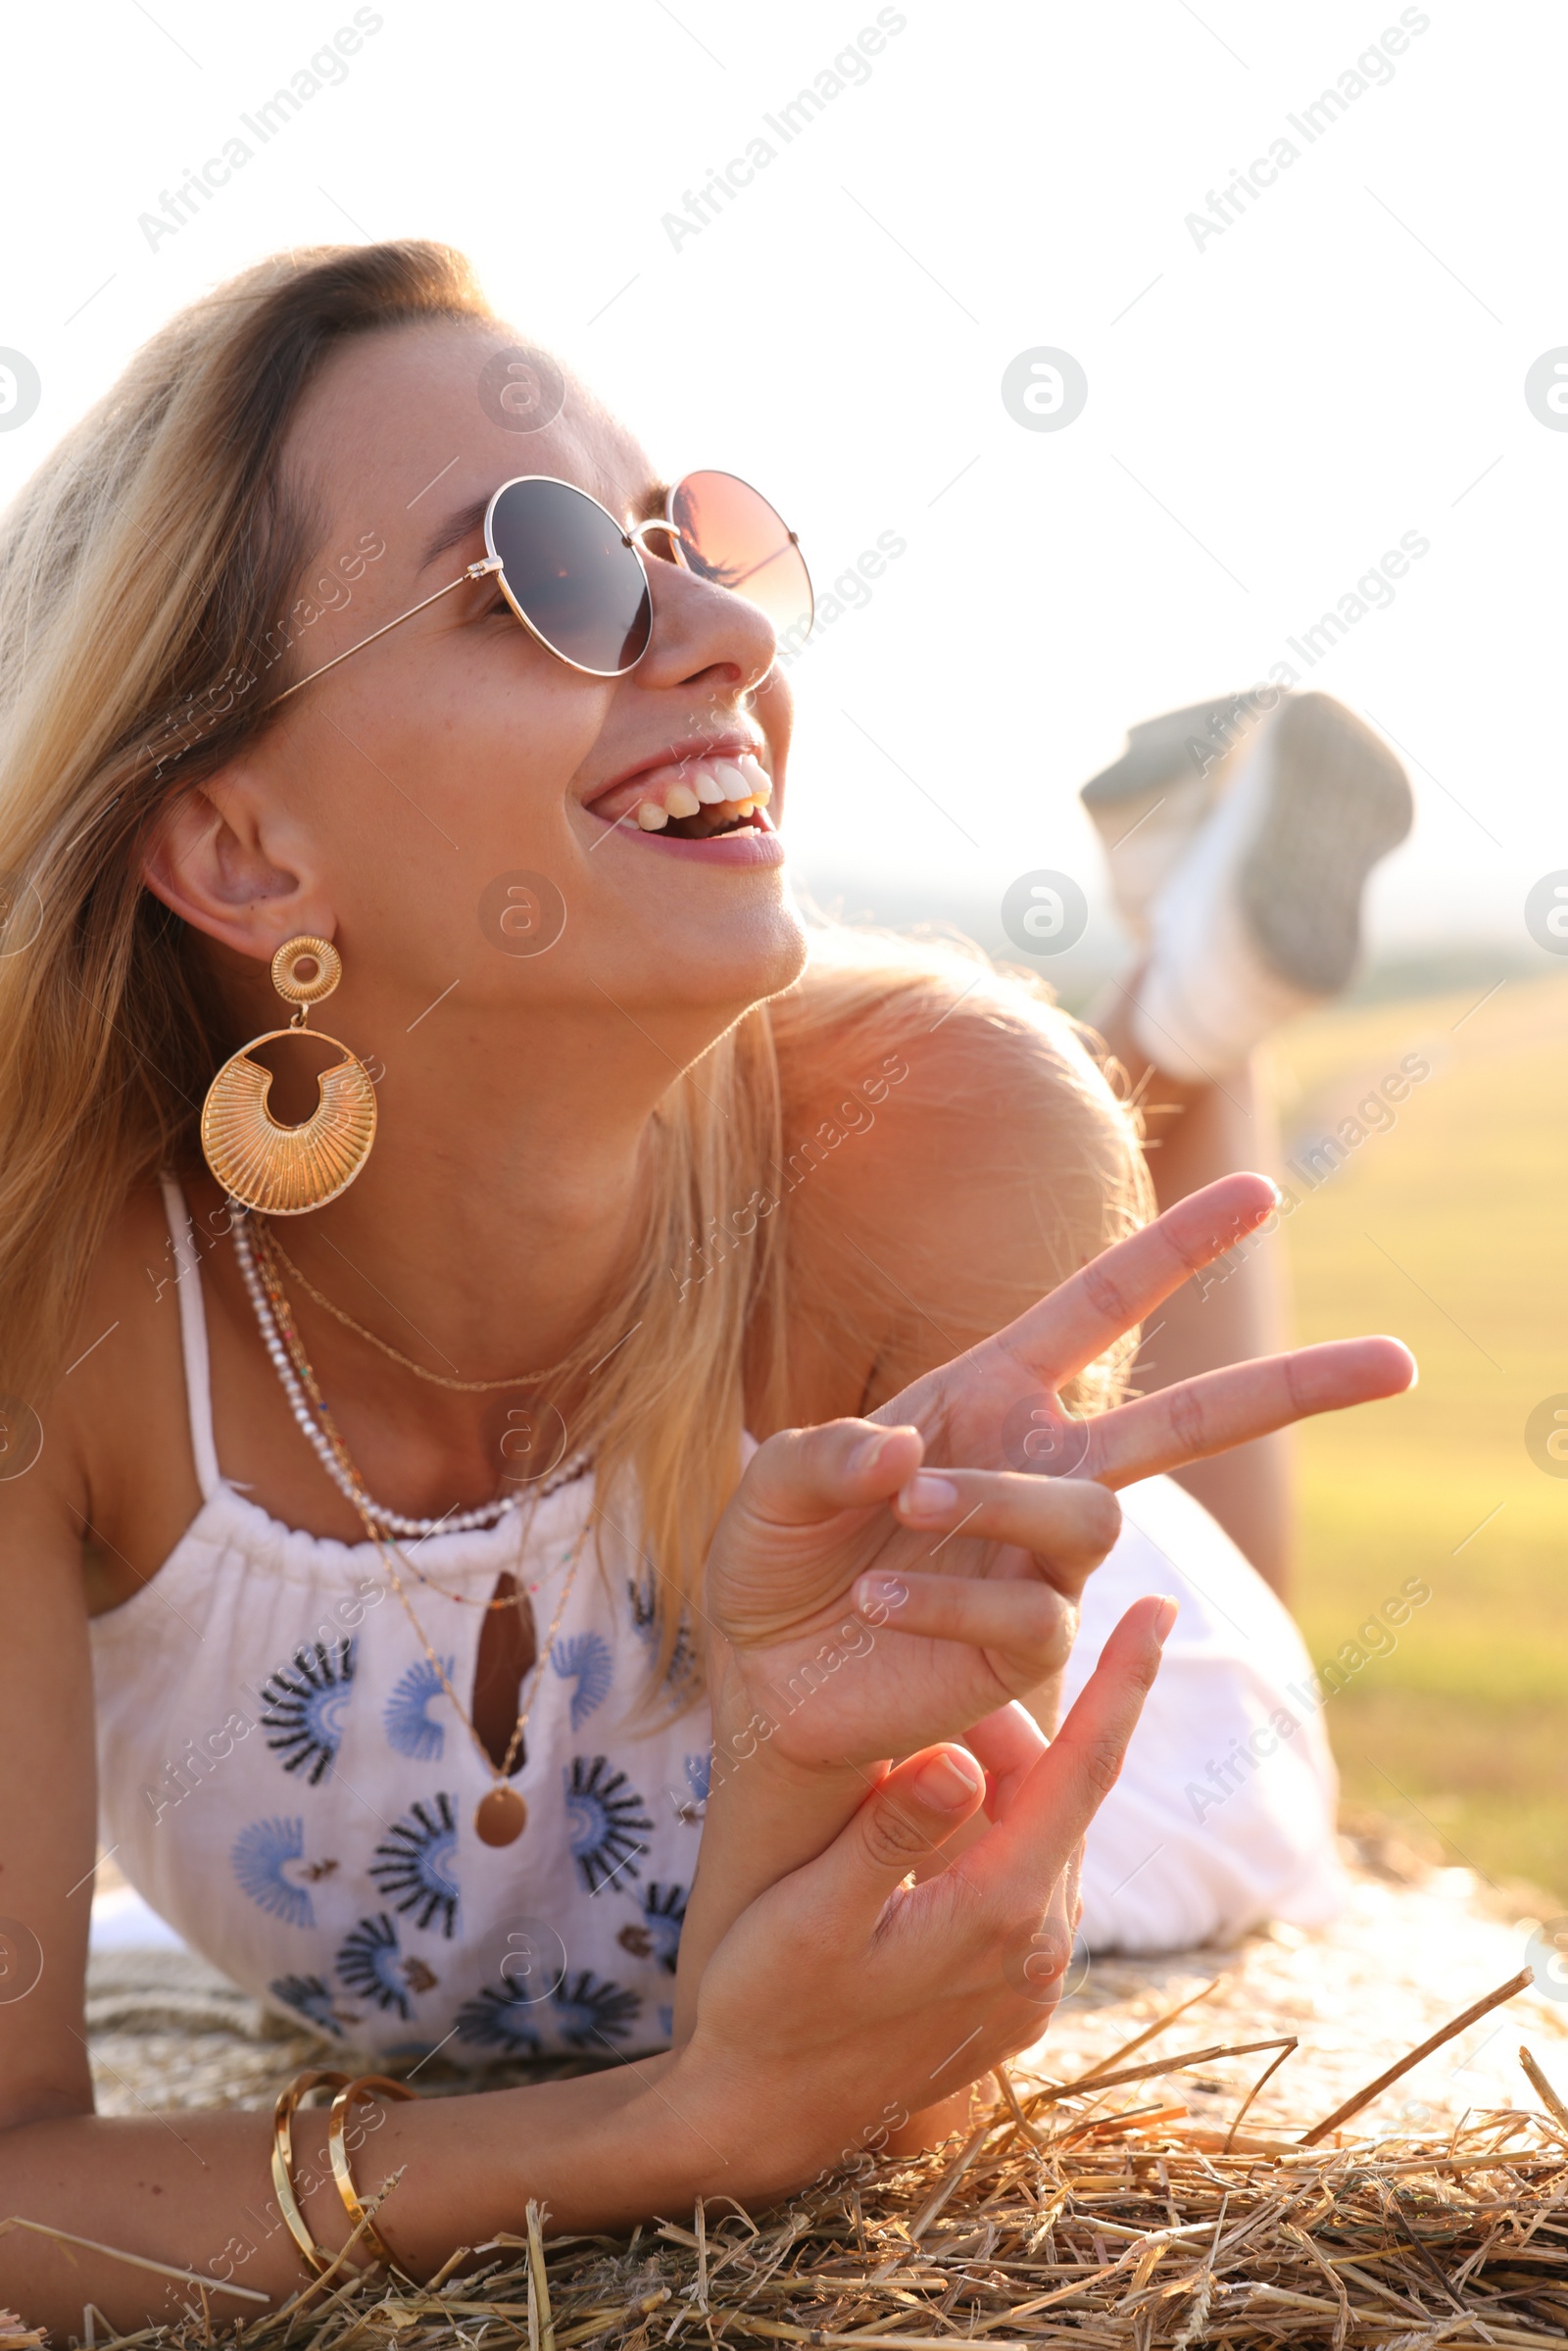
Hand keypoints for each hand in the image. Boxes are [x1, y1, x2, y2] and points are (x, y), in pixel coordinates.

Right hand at [668, 1598, 1170, 2197]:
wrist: (763, 2123)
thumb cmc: (766, 2004)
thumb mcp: (808, 1912)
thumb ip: (886, 1834)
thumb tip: (957, 1753)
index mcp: (999, 1917)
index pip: (1078, 1774)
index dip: (1122, 1684)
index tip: (1158, 1604)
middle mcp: (1038, 1951)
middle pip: (1056, 1793)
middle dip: (1009, 1724)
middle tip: (930, 1687)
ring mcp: (1032, 1983)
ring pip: (1042, 1836)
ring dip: (1001, 1778)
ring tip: (922, 1750)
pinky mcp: (1014, 1999)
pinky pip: (1027, 1881)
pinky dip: (997, 1830)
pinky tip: (934, 1817)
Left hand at [705, 1172, 1413, 1773]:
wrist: (761, 1677)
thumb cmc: (774, 1563)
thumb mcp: (772, 1487)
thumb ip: (824, 1453)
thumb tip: (908, 1452)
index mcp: (992, 1394)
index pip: (1104, 1306)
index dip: (1178, 1247)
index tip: (1263, 1192)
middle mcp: (1038, 1467)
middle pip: (1193, 1422)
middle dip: (1296, 1387)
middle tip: (1400, 1359)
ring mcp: (1041, 1561)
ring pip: (1091, 1514)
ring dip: (998, 1499)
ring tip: (909, 1503)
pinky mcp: (1027, 1646)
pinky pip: (1029, 1612)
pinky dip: (952, 1594)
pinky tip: (878, 1595)